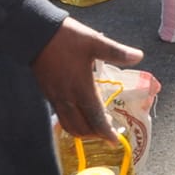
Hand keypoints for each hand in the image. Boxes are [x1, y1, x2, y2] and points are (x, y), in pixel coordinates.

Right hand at [32, 17, 143, 140]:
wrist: (36, 33)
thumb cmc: (67, 38)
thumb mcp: (95, 42)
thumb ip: (116, 52)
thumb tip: (138, 56)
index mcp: (81, 88)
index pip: (95, 118)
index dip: (106, 132)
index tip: (115, 141)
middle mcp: (67, 98)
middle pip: (81, 127)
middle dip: (96, 134)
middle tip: (108, 133)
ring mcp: (55, 97)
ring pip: (69, 125)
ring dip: (83, 131)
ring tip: (95, 127)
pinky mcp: (48, 93)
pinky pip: (61, 116)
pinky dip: (72, 122)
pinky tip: (79, 114)